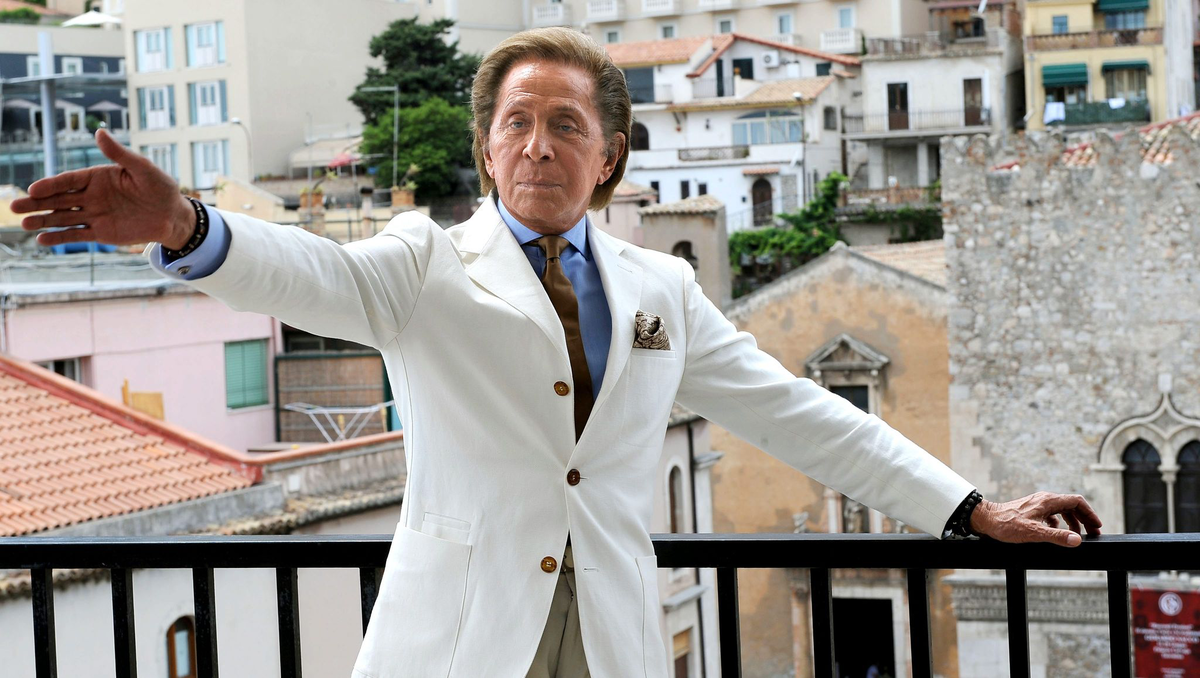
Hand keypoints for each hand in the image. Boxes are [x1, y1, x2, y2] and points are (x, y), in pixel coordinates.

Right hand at [10, 128, 195, 248]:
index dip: (51, 185)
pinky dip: (60, 238)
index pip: (69, 181)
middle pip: (58, 199)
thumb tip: (100, 133)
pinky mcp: (100, 232)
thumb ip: (119, 154)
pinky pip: (77, 235)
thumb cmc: (160, 187)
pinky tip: (41, 240)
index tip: (33, 190)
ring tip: (22, 224)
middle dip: (37, 203)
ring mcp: (94, 214)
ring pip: (63, 217)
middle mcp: (91, 196)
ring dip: (43, 221)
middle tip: (14, 206)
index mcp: (97, 177)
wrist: (173, 215)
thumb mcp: (142, 168)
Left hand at [970, 491, 1101, 547]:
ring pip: (1061, 510)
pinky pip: (1051, 515)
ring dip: (1072, 522)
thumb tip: (1077, 539)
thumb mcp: (1034, 533)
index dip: (1090, 513)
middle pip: (1071, 505)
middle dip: (1084, 519)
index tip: (1097, 527)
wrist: (986, 520)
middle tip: (1092, 533)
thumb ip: (1056, 536)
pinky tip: (1056, 534)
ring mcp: (1037, 504)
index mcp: (1048, 501)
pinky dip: (1058, 524)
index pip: (1077, 501)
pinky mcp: (1031, 510)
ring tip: (1077, 536)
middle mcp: (1044, 499)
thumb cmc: (1006, 525)